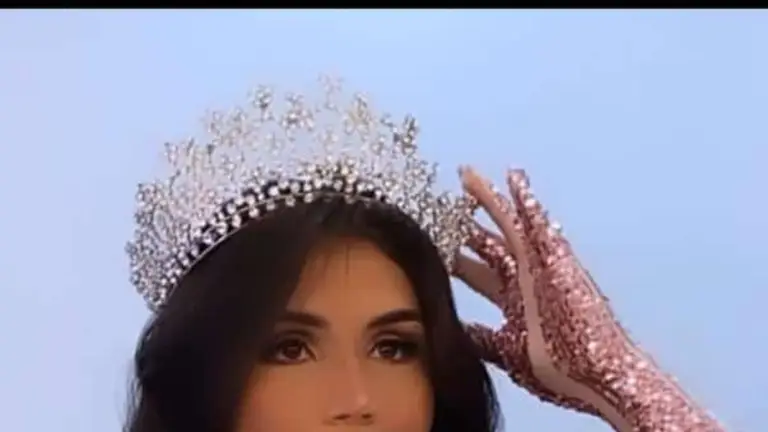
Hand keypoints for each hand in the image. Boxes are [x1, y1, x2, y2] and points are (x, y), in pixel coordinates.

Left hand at [453, 166, 602, 415]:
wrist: (595, 381)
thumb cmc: (559, 372)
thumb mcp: (508, 352)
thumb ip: (481, 338)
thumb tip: (452, 327)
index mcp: (511, 299)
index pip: (475, 270)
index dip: (453, 255)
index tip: (428, 240)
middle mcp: (523, 278)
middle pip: (487, 242)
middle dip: (464, 223)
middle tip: (440, 202)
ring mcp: (540, 268)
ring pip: (508, 225)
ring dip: (489, 200)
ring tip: (467, 176)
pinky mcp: (558, 262)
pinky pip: (539, 225)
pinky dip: (527, 202)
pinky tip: (513, 178)